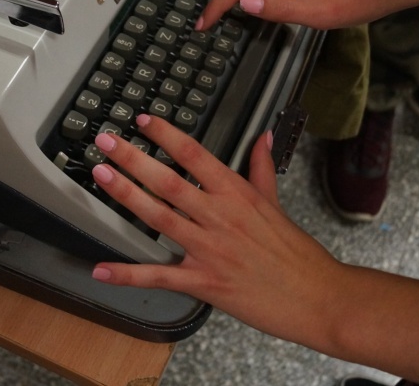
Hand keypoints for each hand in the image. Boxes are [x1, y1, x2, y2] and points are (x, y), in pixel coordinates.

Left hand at [90, 114, 342, 339]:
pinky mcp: (205, 282)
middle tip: (106, 141)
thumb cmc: (296, 253)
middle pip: (169, 181)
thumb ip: (262, 168)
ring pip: (160, 217)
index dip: (167, 135)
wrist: (317, 297)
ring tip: (101, 175)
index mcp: (237, 194)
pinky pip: (161, 277)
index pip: (196, 155)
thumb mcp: (277, 203)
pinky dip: (129, 274)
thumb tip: (264, 137)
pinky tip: (102, 269)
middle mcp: (220, 216)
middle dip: (133, 159)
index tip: (143, 121)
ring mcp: (210, 249)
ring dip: (127, 195)